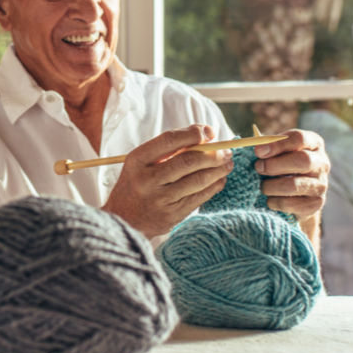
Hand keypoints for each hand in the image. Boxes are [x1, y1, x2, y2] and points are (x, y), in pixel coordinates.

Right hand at [103, 124, 233, 237]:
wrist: (124, 220)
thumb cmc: (138, 184)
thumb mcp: (142, 163)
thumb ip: (168, 149)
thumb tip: (205, 135)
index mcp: (137, 160)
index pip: (169, 140)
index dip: (193, 134)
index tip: (210, 132)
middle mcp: (147, 179)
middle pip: (188, 161)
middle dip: (213, 154)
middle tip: (226, 151)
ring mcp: (160, 199)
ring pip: (198, 180)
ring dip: (218, 170)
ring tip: (227, 163)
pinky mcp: (171, 215)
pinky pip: (199, 197)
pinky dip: (214, 186)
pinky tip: (219, 179)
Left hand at [254, 129, 330, 241]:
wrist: (295, 194)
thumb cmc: (282, 165)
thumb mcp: (277, 151)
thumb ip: (268, 146)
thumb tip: (258, 148)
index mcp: (313, 143)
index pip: (299, 138)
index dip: (277, 144)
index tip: (258, 151)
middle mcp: (322, 163)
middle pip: (302, 160)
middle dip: (275, 165)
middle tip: (258, 168)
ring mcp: (321, 184)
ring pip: (294, 185)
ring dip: (271, 186)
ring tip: (262, 186)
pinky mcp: (316, 203)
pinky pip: (292, 204)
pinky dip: (275, 202)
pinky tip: (270, 199)